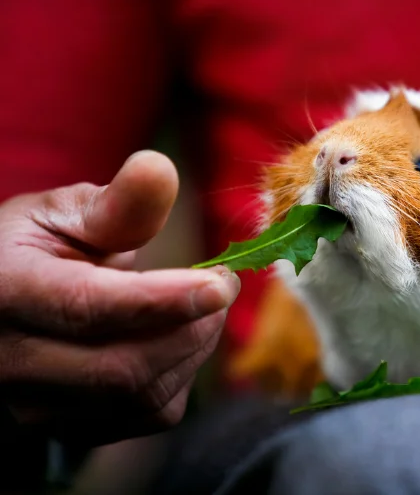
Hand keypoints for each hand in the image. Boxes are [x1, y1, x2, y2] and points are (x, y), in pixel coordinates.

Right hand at [0, 151, 238, 444]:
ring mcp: (40, 406)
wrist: (6, 306)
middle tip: (221, 284)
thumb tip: (160, 168)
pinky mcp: (74, 427)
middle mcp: (13, 362)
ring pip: (142, 395)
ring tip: (201, 305)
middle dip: (193, 325)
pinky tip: (179, 337)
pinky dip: (182, 373)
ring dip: (194, 347)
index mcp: (7, 293)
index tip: (221, 281)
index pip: (89, 308)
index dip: (164, 298)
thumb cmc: (39, 250)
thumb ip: (117, 203)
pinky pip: (149, 413)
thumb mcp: (66, 213)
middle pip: (123, 366)